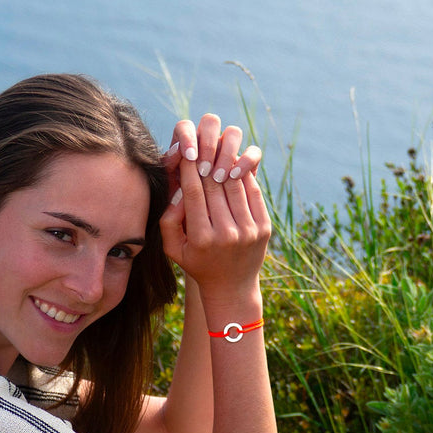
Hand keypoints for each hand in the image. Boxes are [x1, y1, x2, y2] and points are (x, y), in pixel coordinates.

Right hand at [159, 116, 269, 303]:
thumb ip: (168, 219)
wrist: (231, 287)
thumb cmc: (197, 263)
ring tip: (216, 151)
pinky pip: (252, 193)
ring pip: (234, 185)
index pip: (194, 193)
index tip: (185, 153)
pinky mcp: (264, 228)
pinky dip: (243, 176)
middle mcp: (227, 234)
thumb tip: (178, 189)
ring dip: (225, 164)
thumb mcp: (173, 248)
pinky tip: (234, 166)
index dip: (188, 169)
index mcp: (202, 239)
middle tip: (200, 146)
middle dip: (206, 162)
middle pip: (214, 186)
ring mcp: (248, 231)